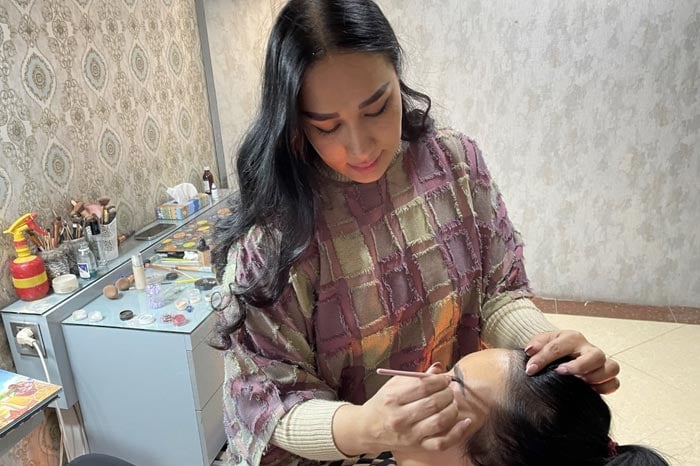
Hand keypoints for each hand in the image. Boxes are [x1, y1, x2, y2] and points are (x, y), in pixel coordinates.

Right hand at [333, 364, 470, 455]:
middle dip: (447, 393)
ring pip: (440, 421)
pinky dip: (457, 432)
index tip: (444, 378)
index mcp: (393, 398)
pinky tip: (465, 421)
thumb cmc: (383, 403)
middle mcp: (401, 418)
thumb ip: (415, 377)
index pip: (423, 386)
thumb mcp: (393, 386)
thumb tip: (438, 368)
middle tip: (449, 389)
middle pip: (433, 403)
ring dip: (453, 408)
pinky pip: (442, 443)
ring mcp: (410, 435)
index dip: (439, 380)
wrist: (368, 429)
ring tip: (452, 402)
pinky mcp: (418, 447)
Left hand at [524, 330, 620, 393]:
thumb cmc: (551, 347)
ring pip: (612, 367)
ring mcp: (600, 362)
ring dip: (596, 377)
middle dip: (579, 366)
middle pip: (596, 355)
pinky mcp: (606, 375)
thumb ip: (535, 345)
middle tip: (561, 373)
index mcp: (571, 338)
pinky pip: (615, 383)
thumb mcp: (541, 342)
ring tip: (579, 382)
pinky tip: (589, 390)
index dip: (543, 359)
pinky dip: (605, 387)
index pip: (559, 346)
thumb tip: (530, 351)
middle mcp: (588, 349)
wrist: (560, 351)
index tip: (531, 369)